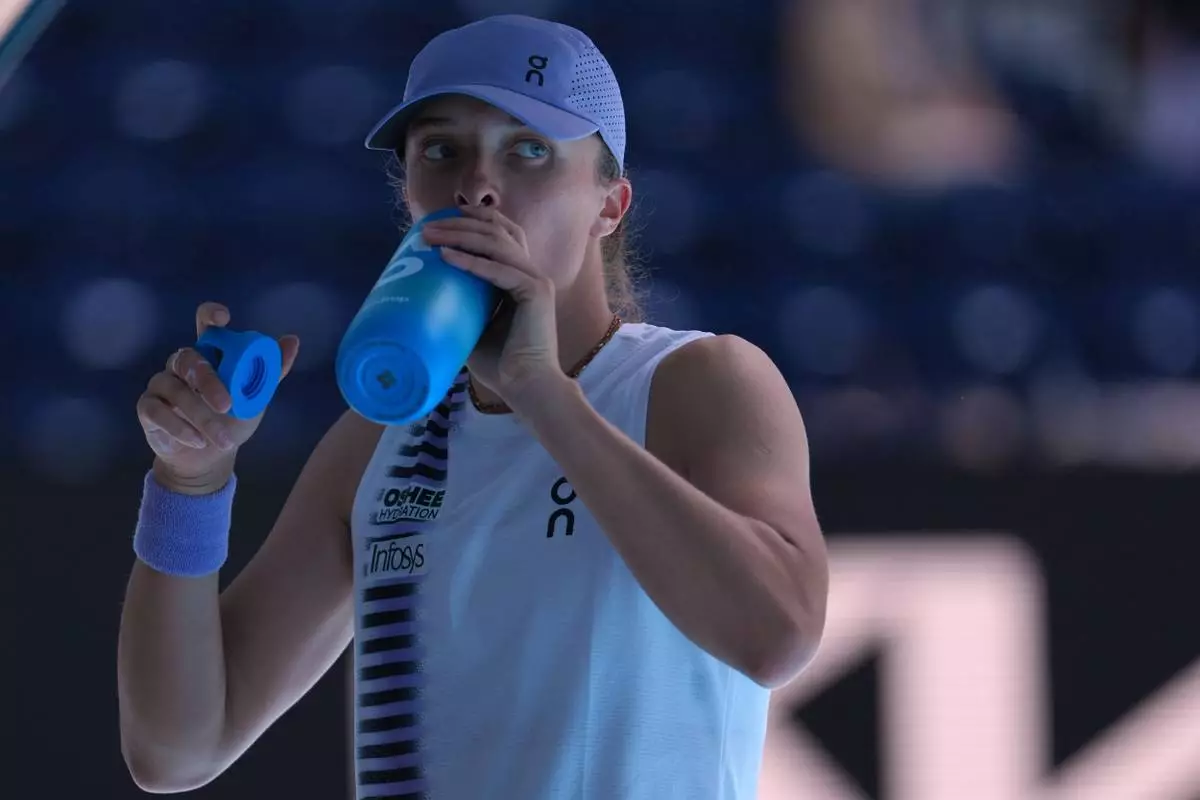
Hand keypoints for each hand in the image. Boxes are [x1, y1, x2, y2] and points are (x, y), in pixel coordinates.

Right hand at [135, 302, 299, 492]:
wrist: (211, 456)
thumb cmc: (232, 419)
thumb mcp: (256, 397)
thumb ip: (271, 371)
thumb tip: (292, 340)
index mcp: (210, 354)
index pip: (205, 325)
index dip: (210, 315)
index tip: (223, 319)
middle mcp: (182, 362)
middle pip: (190, 359)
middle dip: (209, 382)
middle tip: (227, 405)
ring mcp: (162, 382)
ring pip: (175, 390)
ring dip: (201, 417)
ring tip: (223, 439)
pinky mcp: (147, 406)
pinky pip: (156, 411)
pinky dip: (178, 428)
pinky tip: (197, 441)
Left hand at [421, 206, 560, 400]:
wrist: (526, 387)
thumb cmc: (501, 365)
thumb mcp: (475, 326)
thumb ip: (463, 306)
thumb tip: (426, 297)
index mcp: (522, 277)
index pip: (502, 234)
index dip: (476, 220)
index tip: (445, 217)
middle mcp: (532, 273)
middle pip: (498, 231)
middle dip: (461, 224)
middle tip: (428, 228)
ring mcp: (537, 280)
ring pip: (497, 244)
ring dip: (461, 236)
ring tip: (431, 238)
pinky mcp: (536, 292)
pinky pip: (499, 270)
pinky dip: (471, 263)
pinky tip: (447, 258)